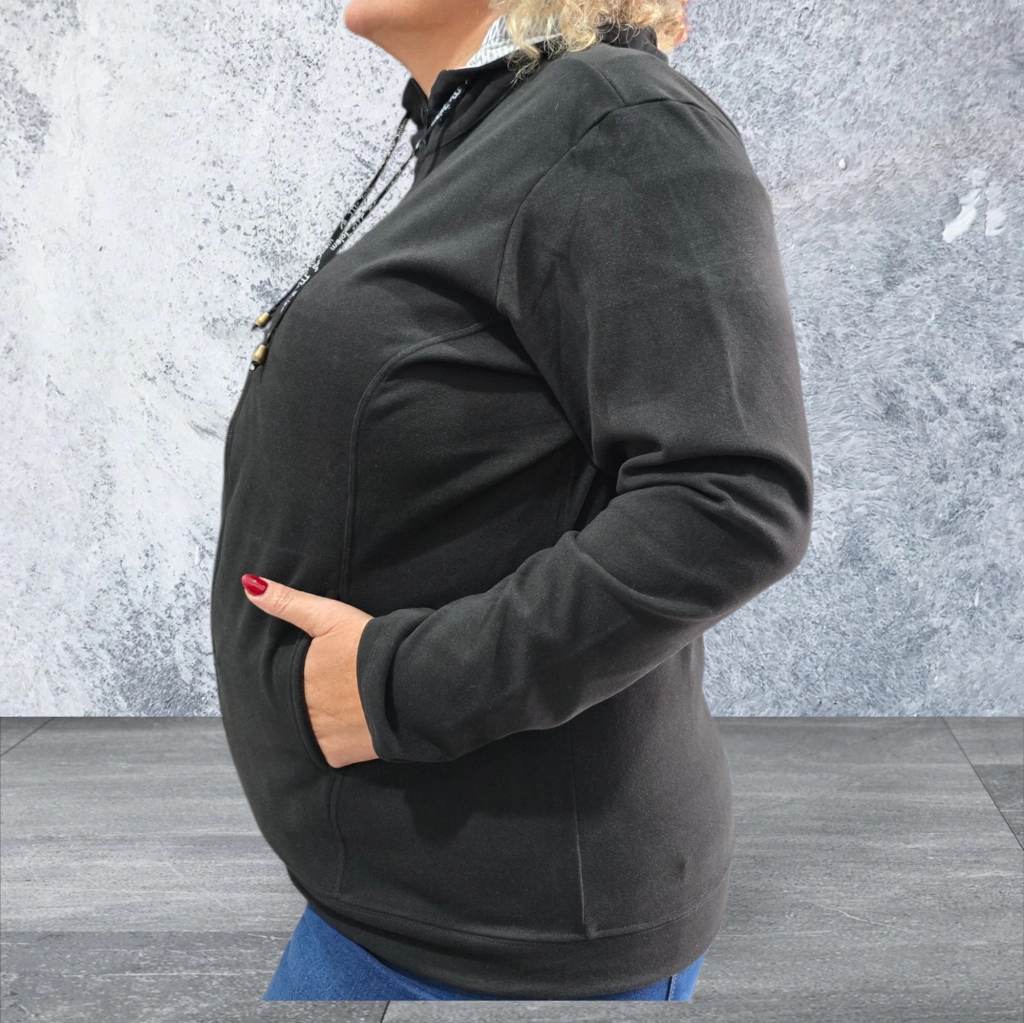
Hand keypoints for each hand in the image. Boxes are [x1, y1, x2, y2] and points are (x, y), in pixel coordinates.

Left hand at [240, 574, 377, 768]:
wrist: (411, 682)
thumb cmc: (368, 646)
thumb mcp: (328, 616)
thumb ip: (287, 602)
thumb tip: (249, 583)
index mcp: (293, 680)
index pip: (276, 683)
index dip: (289, 678)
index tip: (305, 674)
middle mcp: (300, 713)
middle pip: (290, 709)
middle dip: (300, 703)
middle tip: (323, 692)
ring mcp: (318, 737)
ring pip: (305, 733)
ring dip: (313, 725)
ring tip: (331, 711)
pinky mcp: (339, 756)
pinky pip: (327, 752)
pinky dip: (333, 742)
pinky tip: (345, 729)